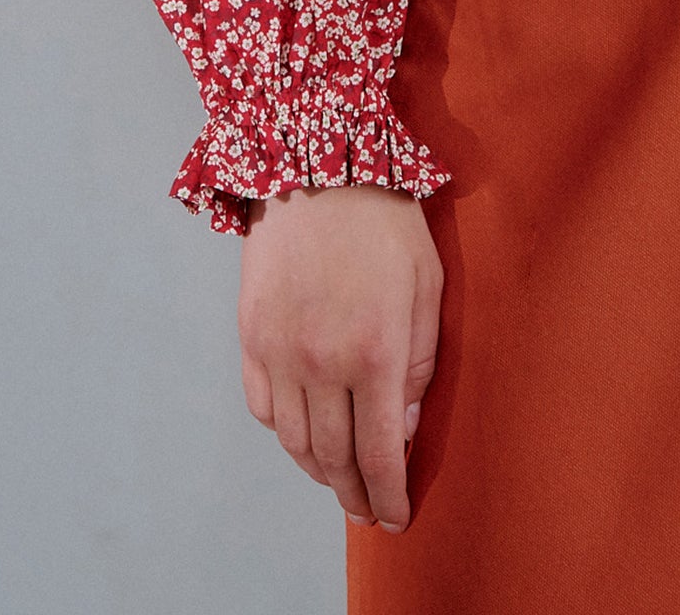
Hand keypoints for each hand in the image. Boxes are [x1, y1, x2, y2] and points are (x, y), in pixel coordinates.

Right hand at [238, 182, 442, 530]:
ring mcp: (280, 349)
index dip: (387, 495)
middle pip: (333, 457)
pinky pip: (263, 405)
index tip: (395, 517)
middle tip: (368, 509)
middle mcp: (322, 361)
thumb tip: (405, 427)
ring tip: (338, 478)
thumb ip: (419, 363)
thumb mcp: (428, 285)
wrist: (320, 161)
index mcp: (375, 351)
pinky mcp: (251, 333)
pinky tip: (303, 431)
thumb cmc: (386, 218)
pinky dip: (283, 431)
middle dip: (354, 494)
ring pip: (294, 440)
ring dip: (318, 470)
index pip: (379, 452)